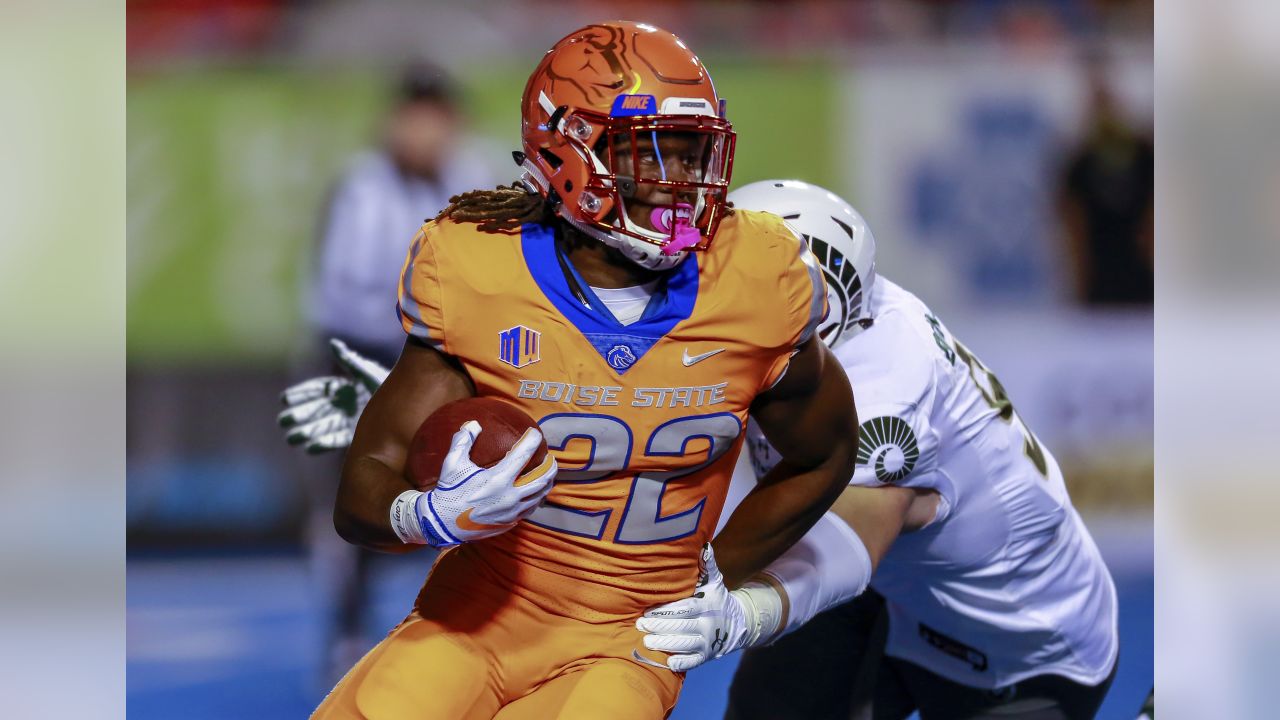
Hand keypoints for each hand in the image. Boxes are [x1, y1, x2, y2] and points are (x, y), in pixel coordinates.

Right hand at [277, 339, 389, 452]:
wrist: (406, 404)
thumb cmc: (384, 383)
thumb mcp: (366, 371)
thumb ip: (349, 361)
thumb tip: (333, 344)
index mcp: (341, 387)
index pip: (316, 391)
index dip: (301, 395)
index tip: (285, 399)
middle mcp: (340, 405)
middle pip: (315, 411)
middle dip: (299, 416)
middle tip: (282, 421)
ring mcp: (346, 420)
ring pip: (321, 427)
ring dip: (306, 433)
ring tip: (291, 438)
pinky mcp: (354, 434)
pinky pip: (336, 440)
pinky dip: (323, 444)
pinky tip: (310, 448)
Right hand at [411, 420, 557, 545]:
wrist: (442, 523)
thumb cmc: (448, 491)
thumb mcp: (453, 463)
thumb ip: (463, 440)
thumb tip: (473, 424)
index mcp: (497, 479)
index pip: (523, 455)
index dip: (532, 441)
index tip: (535, 433)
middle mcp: (509, 496)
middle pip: (542, 478)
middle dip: (550, 465)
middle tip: (550, 457)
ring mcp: (512, 512)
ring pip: (539, 495)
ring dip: (546, 483)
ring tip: (547, 474)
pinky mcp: (510, 522)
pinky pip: (530, 509)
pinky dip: (536, 498)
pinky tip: (534, 492)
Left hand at [635, 544, 752, 671]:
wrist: (735, 623)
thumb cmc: (715, 598)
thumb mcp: (713, 581)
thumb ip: (707, 565)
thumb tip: (704, 546)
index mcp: (705, 606)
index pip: (684, 609)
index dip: (666, 611)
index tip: (647, 610)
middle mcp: (706, 625)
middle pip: (681, 627)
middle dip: (659, 627)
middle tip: (641, 624)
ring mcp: (705, 643)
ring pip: (684, 645)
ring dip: (665, 644)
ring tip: (647, 641)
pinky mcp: (704, 657)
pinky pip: (692, 662)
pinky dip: (680, 663)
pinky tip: (666, 662)